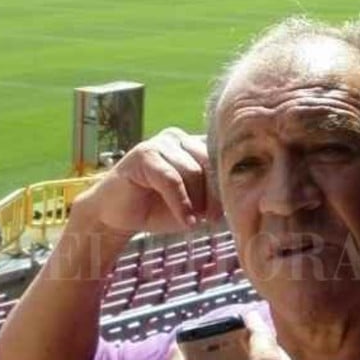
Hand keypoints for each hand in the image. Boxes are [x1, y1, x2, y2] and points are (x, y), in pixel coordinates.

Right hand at [72, 128, 221, 236]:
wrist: (116, 216)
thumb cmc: (157, 209)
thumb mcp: (193, 204)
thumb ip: (214, 196)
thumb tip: (242, 198)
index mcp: (193, 144)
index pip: (221, 155)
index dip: (229, 181)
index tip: (235, 207)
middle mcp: (178, 138)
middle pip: (210, 162)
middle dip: (215, 194)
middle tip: (213, 219)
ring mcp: (160, 143)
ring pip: (192, 171)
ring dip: (197, 202)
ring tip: (195, 222)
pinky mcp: (143, 155)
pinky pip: (171, 179)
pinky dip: (181, 204)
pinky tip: (186, 221)